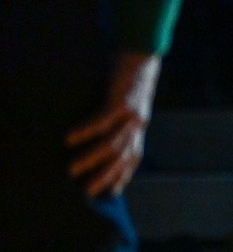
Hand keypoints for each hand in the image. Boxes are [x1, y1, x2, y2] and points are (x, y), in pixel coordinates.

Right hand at [65, 52, 160, 196]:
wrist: (142, 57)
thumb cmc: (128, 83)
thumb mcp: (125, 108)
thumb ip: (116, 125)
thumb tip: (97, 142)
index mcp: (138, 130)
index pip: (131, 160)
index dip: (121, 177)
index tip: (108, 194)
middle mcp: (138, 126)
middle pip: (122, 159)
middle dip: (105, 176)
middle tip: (86, 191)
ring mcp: (132, 115)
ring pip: (112, 144)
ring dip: (92, 158)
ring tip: (71, 169)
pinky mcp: (122, 101)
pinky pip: (103, 119)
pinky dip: (87, 130)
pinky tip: (70, 138)